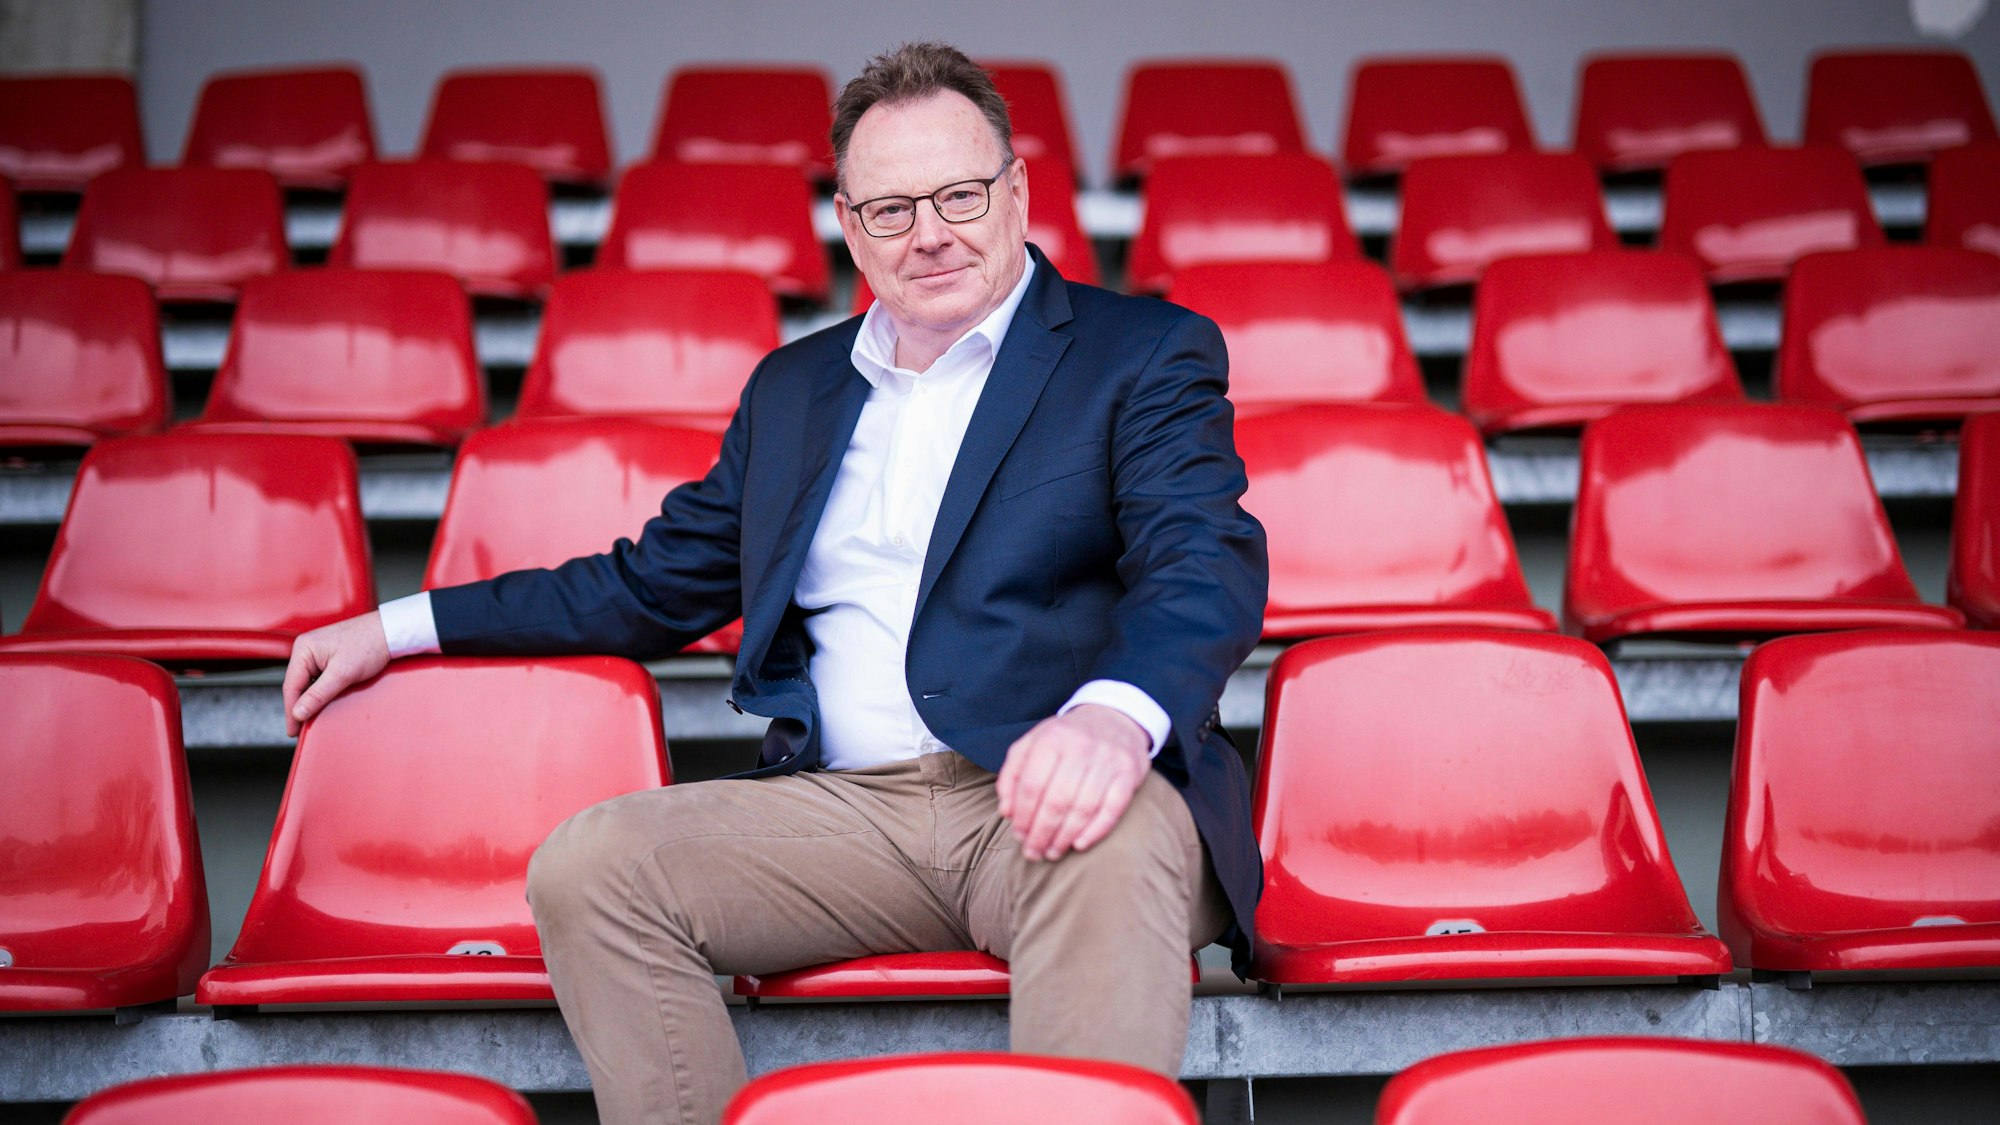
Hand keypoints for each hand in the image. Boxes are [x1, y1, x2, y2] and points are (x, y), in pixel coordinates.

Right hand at [282, 612, 390, 736]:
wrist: (390, 632)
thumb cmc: (369, 644)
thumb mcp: (342, 674)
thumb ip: (318, 695)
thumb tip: (298, 713)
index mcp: (304, 649)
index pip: (291, 686)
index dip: (291, 711)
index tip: (293, 730)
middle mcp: (307, 649)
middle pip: (297, 686)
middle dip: (299, 708)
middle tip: (299, 731)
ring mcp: (317, 653)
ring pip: (307, 684)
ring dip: (309, 701)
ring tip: (310, 721)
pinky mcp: (328, 657)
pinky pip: (318, 680)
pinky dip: (319, 693)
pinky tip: (322, 704)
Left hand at [995, 704, 1151, 862]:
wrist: (1113, 717)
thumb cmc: (1065, 739)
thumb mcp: (1032, 744)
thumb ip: (1012, 775)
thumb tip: (1006, 812)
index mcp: (1051, 739)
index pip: (1031, 786)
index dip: (1023, 816)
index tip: (1019, 835)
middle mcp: (1080, 747)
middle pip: (1056, 801)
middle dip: (1041, 833)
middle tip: (1033, 853)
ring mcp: (1107, 760)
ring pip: (1083, 808)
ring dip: (1065, 837)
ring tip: (1053, 853)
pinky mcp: (1129, 772)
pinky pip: (1113, 808)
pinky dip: (1096, 830)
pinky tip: (1080, 844)